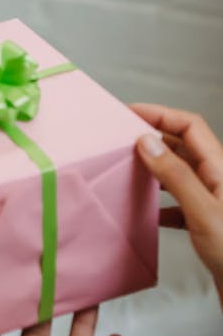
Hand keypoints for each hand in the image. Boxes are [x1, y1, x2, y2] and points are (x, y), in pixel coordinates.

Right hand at [133, 102, 222, 307]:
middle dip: (153, 139)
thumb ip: (175, 175)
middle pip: (183, 146)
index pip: (190, 125)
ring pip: (180, 173)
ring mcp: (214, 201)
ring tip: (129, 171)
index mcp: (221, 168)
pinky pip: (180, 201)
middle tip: (123, 140)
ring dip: (155, 169)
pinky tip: (148, 213)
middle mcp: (218, 179)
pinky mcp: (208, 223)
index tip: (130, 113)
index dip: (160, 114)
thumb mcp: (203, 211)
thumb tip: (147, 141)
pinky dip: (161, 202)